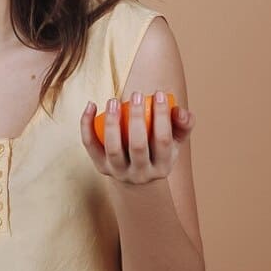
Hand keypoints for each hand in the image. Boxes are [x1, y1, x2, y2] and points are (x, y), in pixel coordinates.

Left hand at [79, 90, 195, 185]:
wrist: (136, 176)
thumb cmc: (158, 150)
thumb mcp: (176, 140)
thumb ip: (184, 123)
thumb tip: (179, 110)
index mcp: (162, 167)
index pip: (163, 140)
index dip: (162, 116)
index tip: (158, 94)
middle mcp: (140, 174)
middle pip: (138, 146)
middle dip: (138, 118)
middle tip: (136, 94)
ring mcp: (118, 172)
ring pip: (113, 149)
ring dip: (112, 122)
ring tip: (113, 100)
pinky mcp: (100, 166)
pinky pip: (91, 145)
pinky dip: (87, 125)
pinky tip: (91, 105)